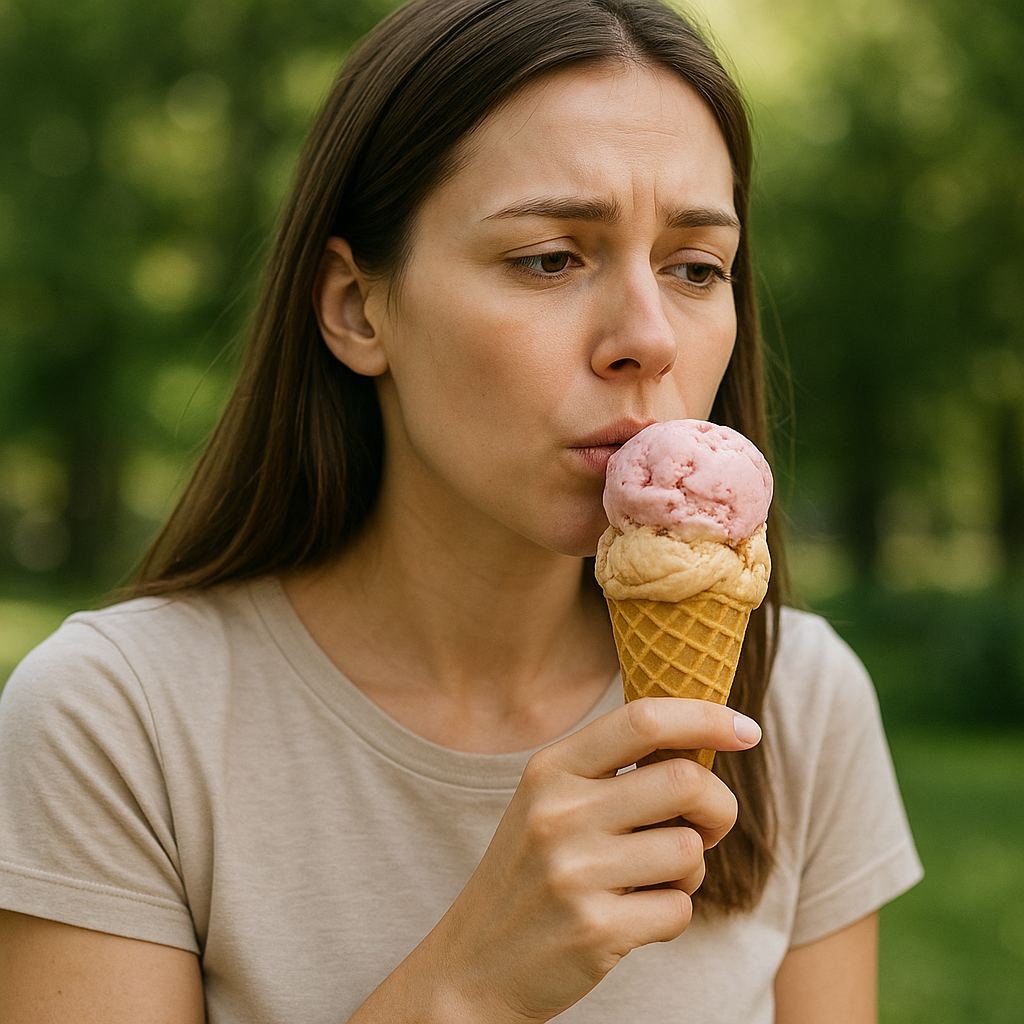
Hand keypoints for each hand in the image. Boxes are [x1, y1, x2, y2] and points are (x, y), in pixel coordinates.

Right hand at [360, 698, 759, 1022]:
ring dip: (691, 871)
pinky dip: (672, 914)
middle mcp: (558, 812)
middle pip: (685, 781)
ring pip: (689, 850)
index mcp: (550, 769)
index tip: (746, 729)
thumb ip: (611, 771)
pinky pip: (679, 909)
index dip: (704, 717)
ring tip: (654, 880)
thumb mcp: (550, 804)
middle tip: (706, 826)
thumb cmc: (531, 874)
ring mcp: (573, 872)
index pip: (642, 719)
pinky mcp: (594, 929)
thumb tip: (702, 741)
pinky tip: (635, 918)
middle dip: (718, 806)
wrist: (473, 966)